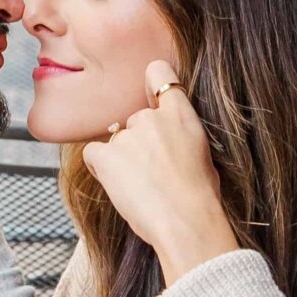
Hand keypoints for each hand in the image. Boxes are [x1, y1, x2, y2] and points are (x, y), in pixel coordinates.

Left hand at [84, 62, 239, 289]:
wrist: (186, 221)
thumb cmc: (200, 197)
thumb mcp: (203, 155)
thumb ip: (182, 136)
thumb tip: (172, 143)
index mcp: (181, 114)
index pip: (159, 74)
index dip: (152, 84)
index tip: (151, 100)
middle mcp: (150, 118)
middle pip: (134, 120)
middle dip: (138, 141)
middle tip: (151, 172)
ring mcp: (127, 135)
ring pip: (116, 142)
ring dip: (122, 160)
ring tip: (140, 187)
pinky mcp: (106, 155)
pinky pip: (93, 153)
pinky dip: (101, 168)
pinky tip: (118, 186)